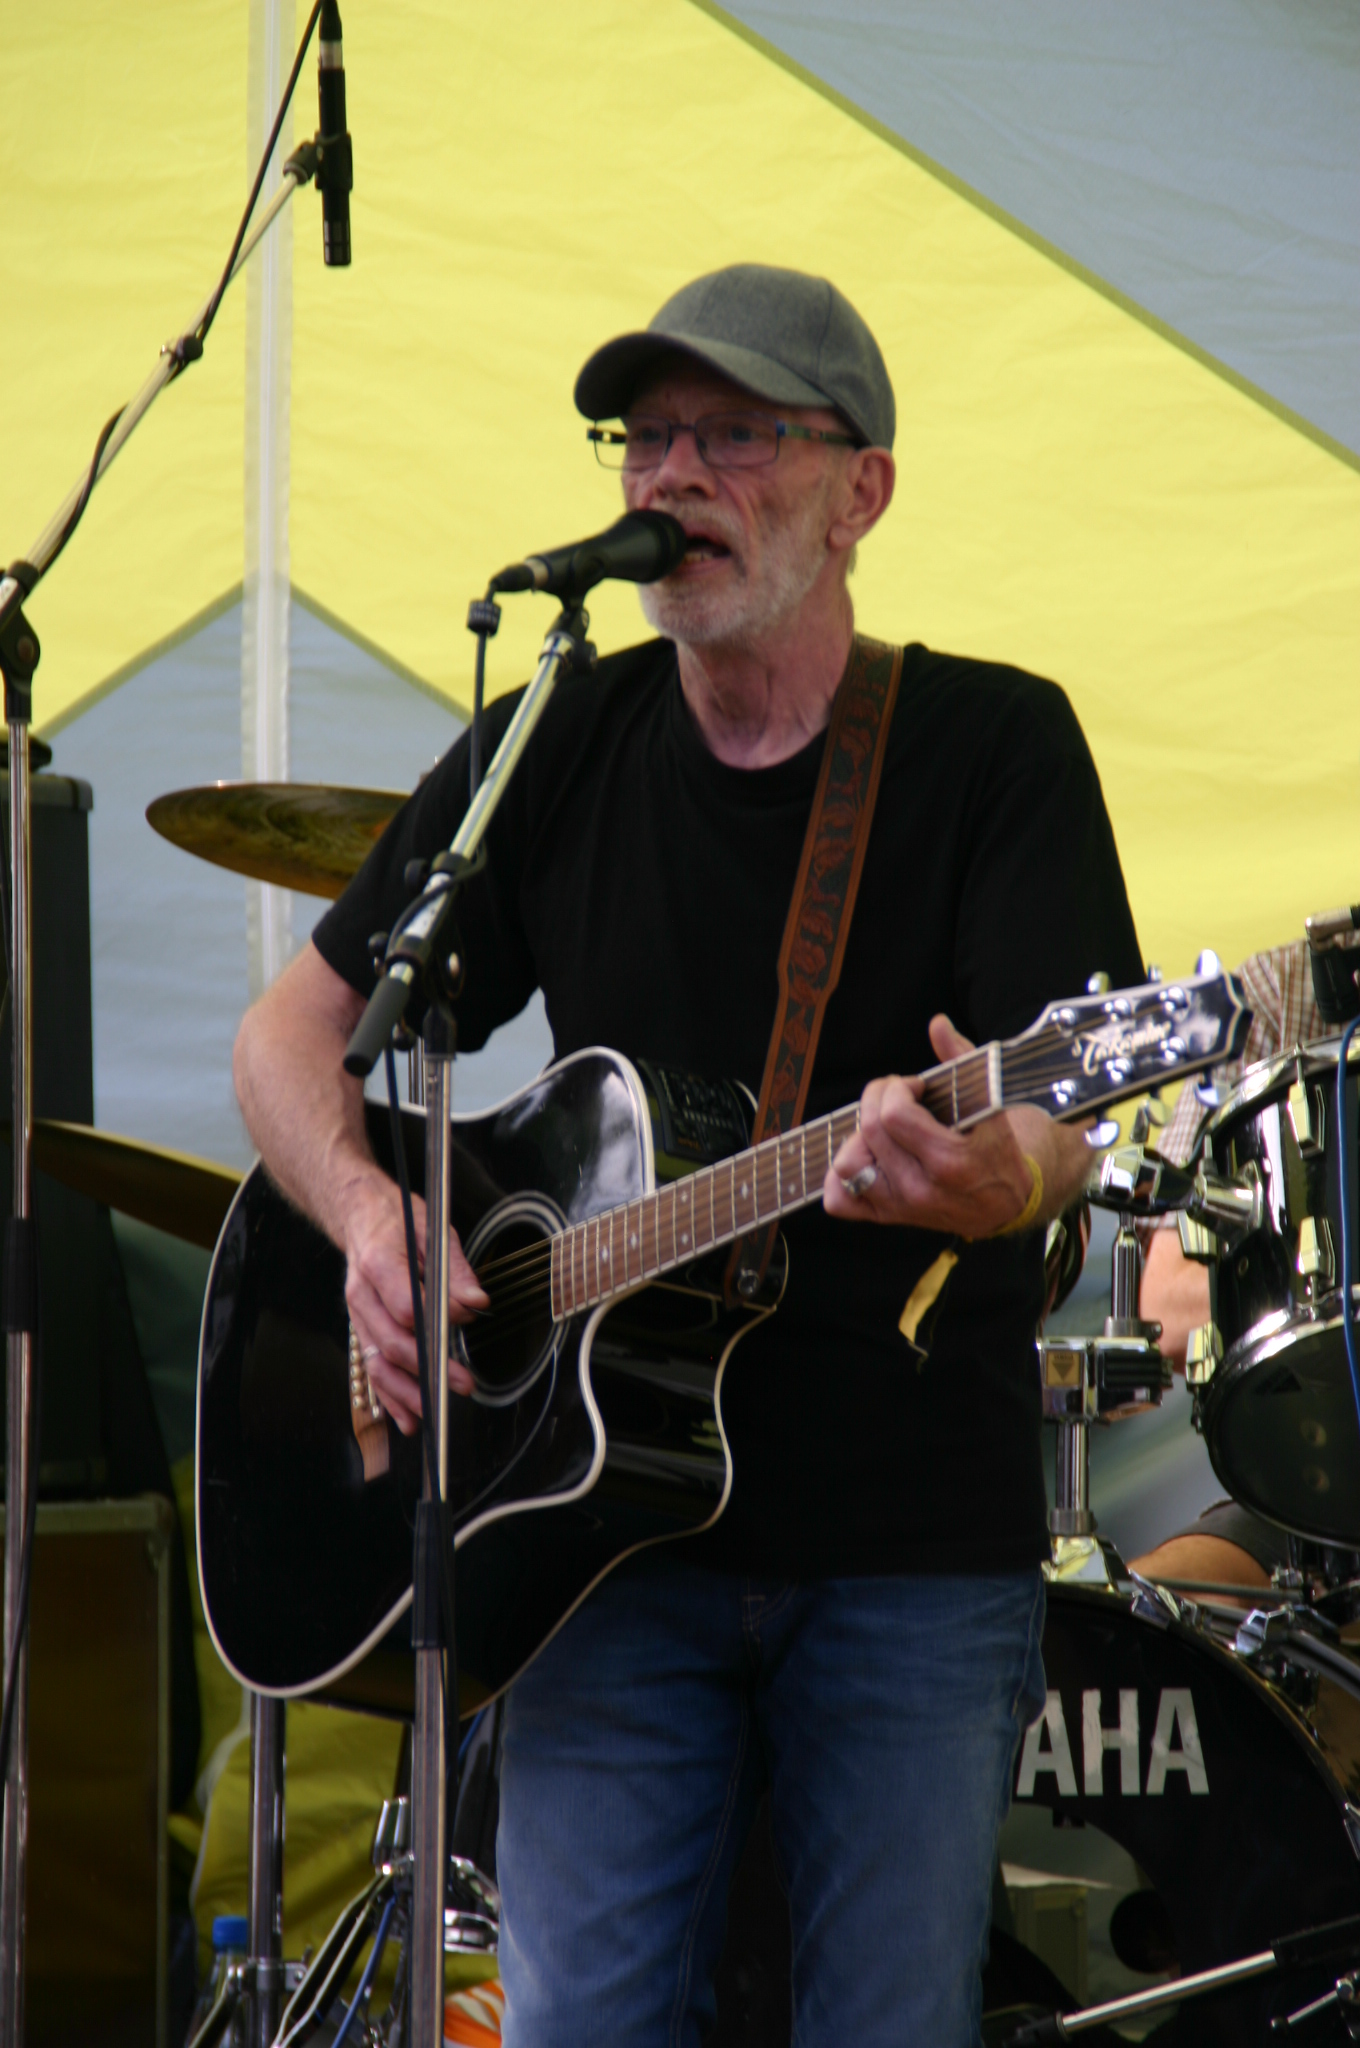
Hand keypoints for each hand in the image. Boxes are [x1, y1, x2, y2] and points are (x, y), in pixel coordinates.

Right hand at [341, 1170, 486, 1435]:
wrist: (360, 1218)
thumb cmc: (399, 1222)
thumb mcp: (433, 1232)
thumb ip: (455, 1271)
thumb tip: (475, 1302)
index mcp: (378, 1263)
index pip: (405, 1303)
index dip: (435, 1320)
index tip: (462, 1324)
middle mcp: (362, 1295)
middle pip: (391, 1341)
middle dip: (427, 1368)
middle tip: (461, 1382)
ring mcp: (358, 1316)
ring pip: (378, 1363)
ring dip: (406, 1392)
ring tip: (433, 1412)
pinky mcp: (363, 1331)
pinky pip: (372, 1370)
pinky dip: (389, 1398)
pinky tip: (408, 1418)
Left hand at [824, 1014, 1080, 1236]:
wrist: (1004, 1202)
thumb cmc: (995, 1148)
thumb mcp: (989, 1103)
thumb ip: (962, 1059)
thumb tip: (937, 1023)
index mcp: (949, 1161)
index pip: (893, 1114)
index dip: (897, 1088)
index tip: (915, 1086)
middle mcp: (920, 1189)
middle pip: (870, 1130)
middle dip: (877, 1098)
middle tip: (897, 1096)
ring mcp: (900, 1207)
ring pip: (847, 1164)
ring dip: (858, 1135)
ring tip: (882, 1126)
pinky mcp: (886, 1217)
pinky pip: (839, 1200)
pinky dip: (840, 1177)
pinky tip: (866, 1156)